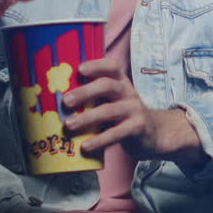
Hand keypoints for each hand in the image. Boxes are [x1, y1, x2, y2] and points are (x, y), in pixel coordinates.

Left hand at [62, 57, 205, 164]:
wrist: (155, 133)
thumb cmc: (124, 115)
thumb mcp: (113, 101)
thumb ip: (93, 98)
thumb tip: (57, 102)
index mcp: (120, 82)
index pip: (112, 66)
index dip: (96, 65)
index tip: (79, 69)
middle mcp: (128, 92)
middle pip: (107, 86)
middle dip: (85, 92)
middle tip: (66, 101)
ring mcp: (134, 109)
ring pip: (109, 110)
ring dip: (87, 118)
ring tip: (69, 125)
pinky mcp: (138, 128)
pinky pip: (117, 133)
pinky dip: (100, 140)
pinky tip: (86, 146)